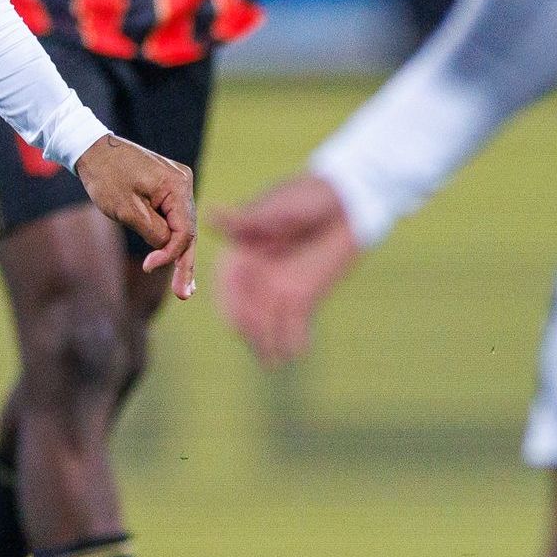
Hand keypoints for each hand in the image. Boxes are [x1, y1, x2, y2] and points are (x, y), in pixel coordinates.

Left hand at [74, 137, 200, 299]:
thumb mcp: (127, 209)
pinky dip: (172, 237)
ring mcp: (177, 182)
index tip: (149, 266)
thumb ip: (153, 232)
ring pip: (181, 225)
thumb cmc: (106, 176)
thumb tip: (167, 249)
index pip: (184, 231)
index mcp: (177, 185)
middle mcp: (183, 182)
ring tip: (184, 287)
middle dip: (184, 263)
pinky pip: (174, 216)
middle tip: (184, 295)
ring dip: (179, 254)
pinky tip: (176, 260)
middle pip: (187, 230)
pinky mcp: (168, 185)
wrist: (92, 147)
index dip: (171, 254)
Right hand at [216, 173, 361, 364]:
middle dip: (250, 330)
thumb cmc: (307, 196)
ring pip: (268, 322)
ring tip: (274, 360)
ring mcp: (279, 287)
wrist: (346, 201)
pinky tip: (299, 351)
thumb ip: (250, 221)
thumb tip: (211, 214)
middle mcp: (256, 274)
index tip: (234, 321)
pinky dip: (295, 338)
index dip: (229, 303)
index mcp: (241, 251)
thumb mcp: (279, 208)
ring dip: (269, 342)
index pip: (229, 284)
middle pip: (246, 309)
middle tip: (258, 344)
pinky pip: (295, 323)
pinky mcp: (304, 294)